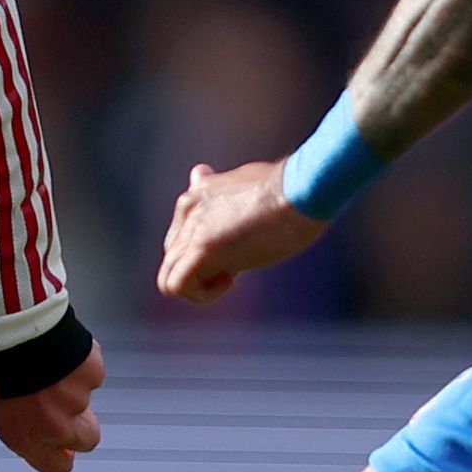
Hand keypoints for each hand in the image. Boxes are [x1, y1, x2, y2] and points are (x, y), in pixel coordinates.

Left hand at [0, 339, 104, 471]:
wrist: (5, 330)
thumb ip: (22, 427)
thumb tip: (36, 435)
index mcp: (28, 439)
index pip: (58, 467)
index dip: (61, 455)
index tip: (61, 446)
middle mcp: (56, 426)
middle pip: (87, 439)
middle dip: (80, 424)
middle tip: (62, 402)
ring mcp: (78, 400)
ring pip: (86, 398)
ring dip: (73, 385)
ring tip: (48, 364)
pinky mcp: (92, 374)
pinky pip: (92, 371)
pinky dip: (80, 361)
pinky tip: (60, 350)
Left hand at [157, 161, 324, 303]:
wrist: (302, 191)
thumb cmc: (291, 188)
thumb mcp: (254, 183)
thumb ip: (228, 189)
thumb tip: (206, 178)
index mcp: (199, 192)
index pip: (181, 231)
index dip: (208, 248)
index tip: (238, 245)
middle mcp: (188, 208)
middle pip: (173, 255)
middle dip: (203, 266)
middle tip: (240, 260)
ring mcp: (192, 230)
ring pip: (169, 274)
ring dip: (201, 284)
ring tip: (233, 274)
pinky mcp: (202, 250)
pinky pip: (175, 285)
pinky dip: (201, 294)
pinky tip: (230, 280)